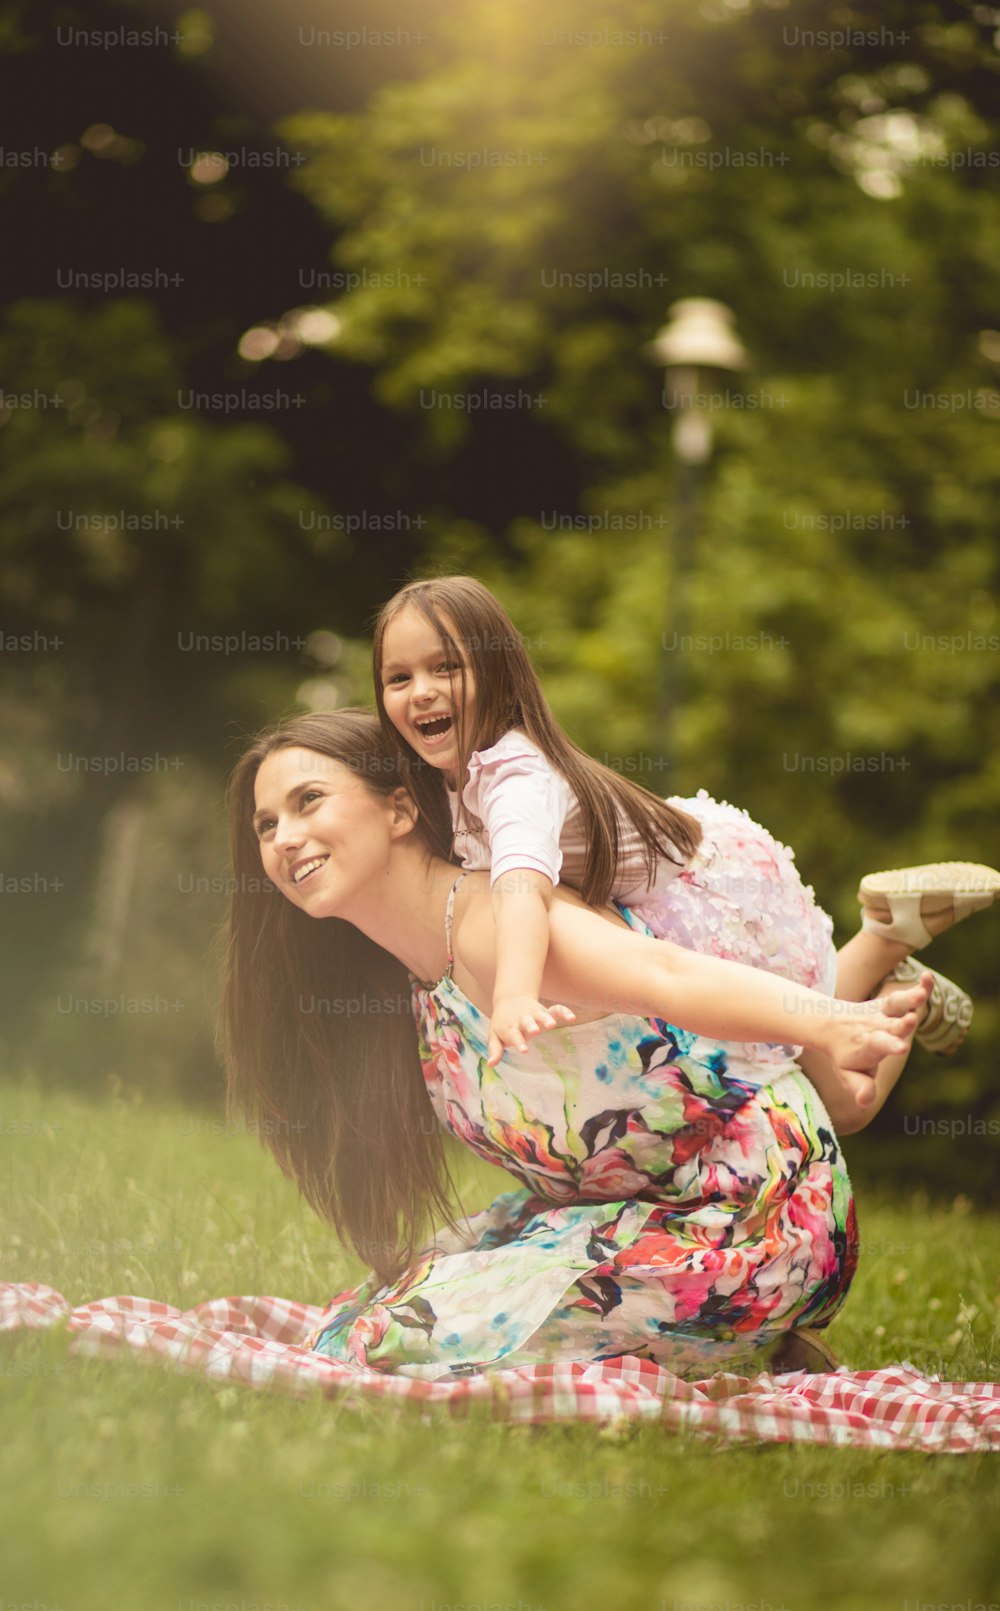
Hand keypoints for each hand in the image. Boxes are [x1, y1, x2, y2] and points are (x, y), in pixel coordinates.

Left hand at [487, 996, 576, 1067]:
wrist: (509, 1000)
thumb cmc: (502, 1024)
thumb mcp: (495, 1036)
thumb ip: (495, 1050)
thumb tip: (490, 1065)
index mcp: (510, 1028)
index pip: (514, 1035)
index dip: (519, 1042)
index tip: (524, 1050)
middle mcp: (523, 1020)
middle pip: (527, 1022)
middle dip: (531, 1026)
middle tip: (535, 1031)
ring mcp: (534, 1014)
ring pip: (541, 1015)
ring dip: (546, 1018)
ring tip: (552, 1024)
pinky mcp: (544, 1010)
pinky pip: (555, 1010)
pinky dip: (563, 1011)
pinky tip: (572, 1017)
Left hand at [821, 972, 931, 1099]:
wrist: (831, 1026)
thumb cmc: (846, 1057)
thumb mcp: (849, 1075)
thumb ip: (859, 1087)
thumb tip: (864, 1101)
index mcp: (867, 1045)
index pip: (877, 1045)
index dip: (889, 1045)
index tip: (901, 1047)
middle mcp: (875, 1027)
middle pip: (890, 1025)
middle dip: (901, 1024)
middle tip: (911, 1021)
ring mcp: (882, 1014)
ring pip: (897, 1005)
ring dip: (909, 999)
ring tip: (922, 994)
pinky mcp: (889, 1004)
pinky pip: (906, 995)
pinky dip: (919, 987)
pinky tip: (928, 977)